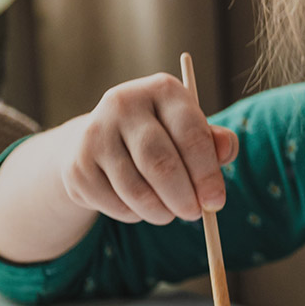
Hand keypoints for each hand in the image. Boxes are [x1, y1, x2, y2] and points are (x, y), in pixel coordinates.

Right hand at [61, 73, 238, 223]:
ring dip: (160, 212)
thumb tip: (226, 150)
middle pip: (159, 163)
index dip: (207, 174)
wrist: (101, 144)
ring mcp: (95, 133)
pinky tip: (140, 205)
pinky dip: (135, 215)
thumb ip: (214, 142)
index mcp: (162, 90)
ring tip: (170, 213)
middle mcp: (124, 103)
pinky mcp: (78, 165)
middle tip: (195, 215)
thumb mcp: (190, 132)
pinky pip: (115, 204)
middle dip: (184, 197)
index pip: (190, 134)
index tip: (216, 202)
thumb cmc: (162, 138)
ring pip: (136, 189)